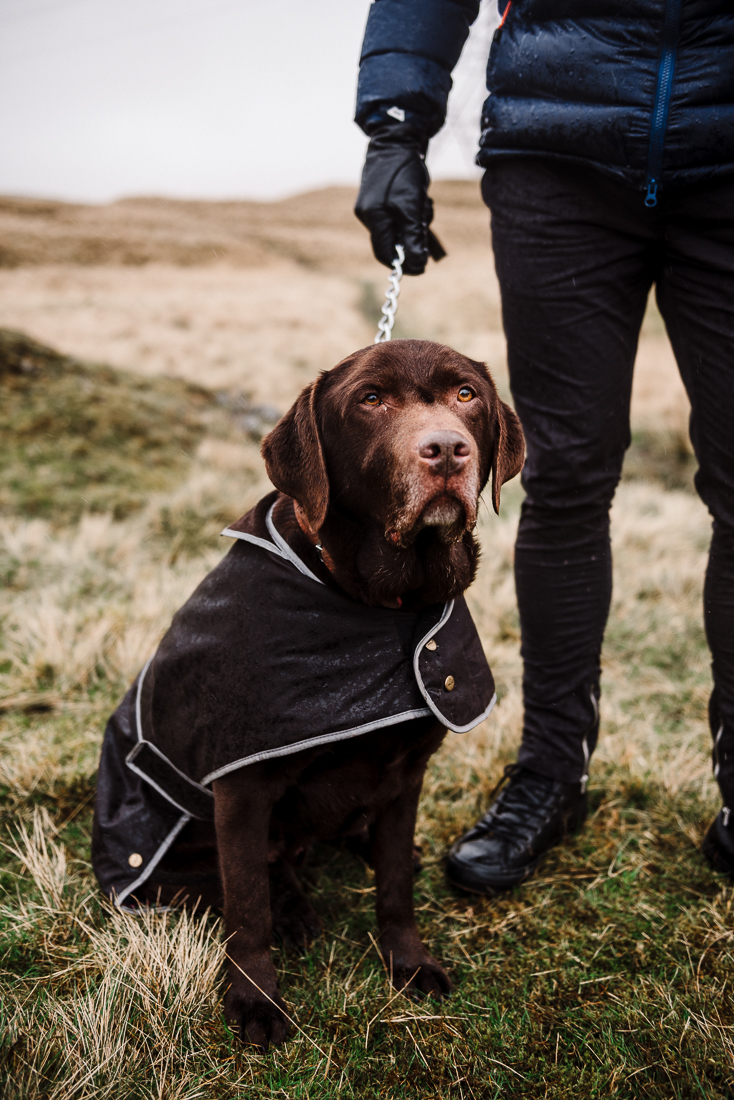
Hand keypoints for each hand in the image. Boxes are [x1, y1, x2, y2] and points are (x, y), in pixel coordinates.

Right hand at [355, 123, 445, 274]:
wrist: (397, 139)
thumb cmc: (405, 172)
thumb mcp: (413, 208)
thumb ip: (414, 238)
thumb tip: (417, 266)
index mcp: (372, 218)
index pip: (385, 254)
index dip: (404, 263)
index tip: (422, 265)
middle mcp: (367, 215)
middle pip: (392, 242)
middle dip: (412, 237)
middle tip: (426, 222)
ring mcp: (371, 206)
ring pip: (397, 229)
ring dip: (414, 224)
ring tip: (424, 206)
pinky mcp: (379, 199)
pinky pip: (396, 217)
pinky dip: (410, 214)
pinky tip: (419, 200)